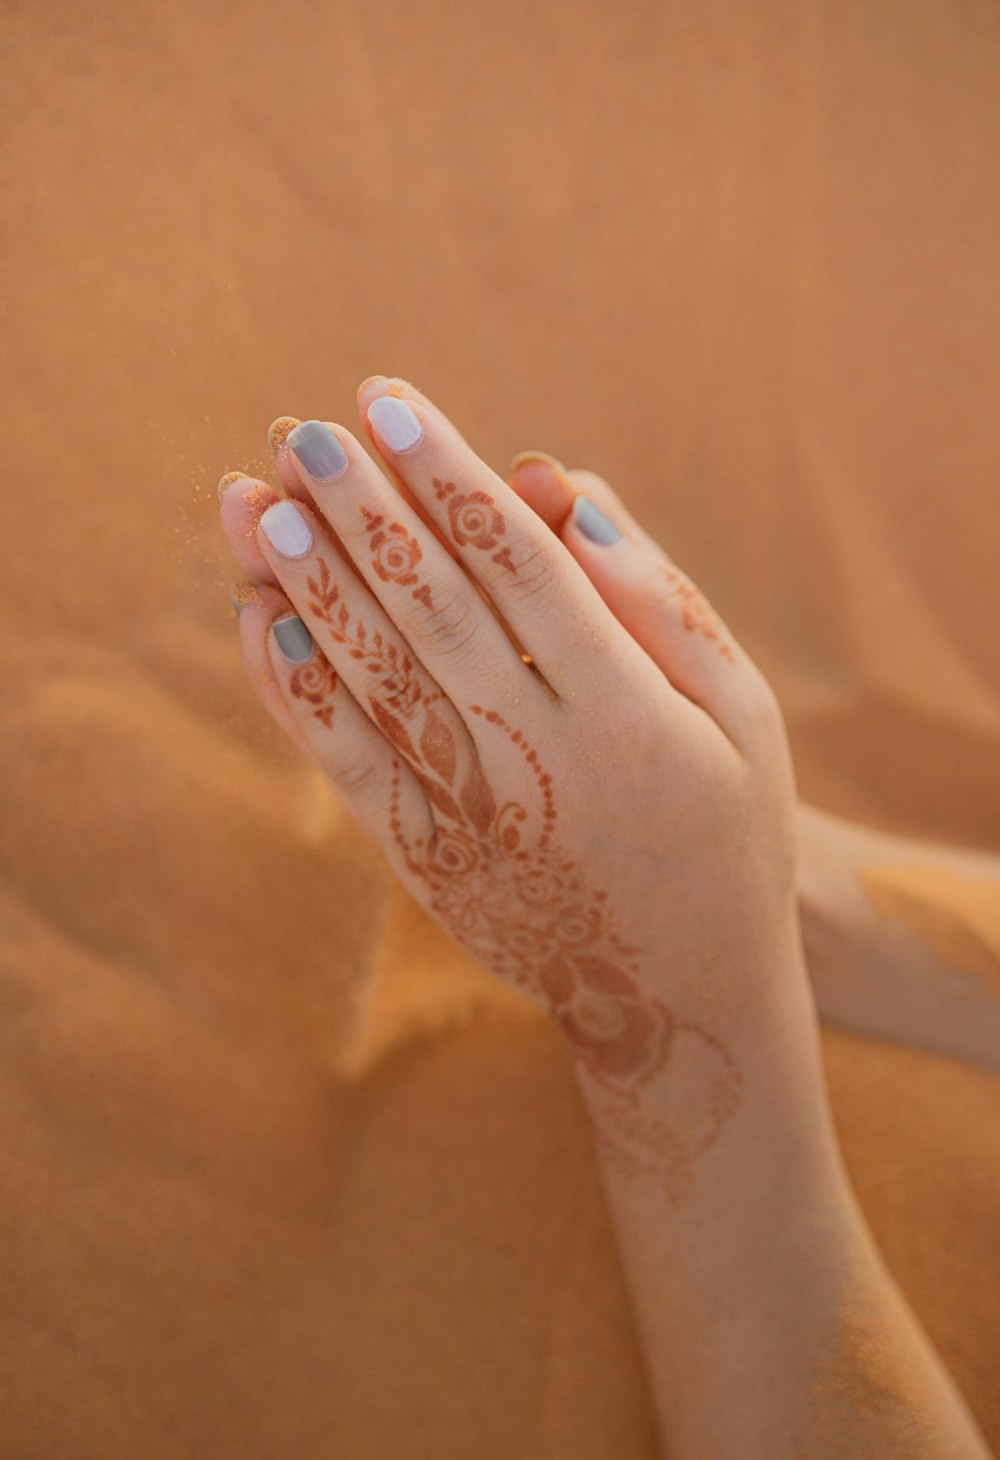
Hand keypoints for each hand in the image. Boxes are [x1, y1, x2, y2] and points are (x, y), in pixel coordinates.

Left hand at [220, 377, 806, 1195]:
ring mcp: (476, 818)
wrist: (685, 996)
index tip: (389, 402)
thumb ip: (657, 601)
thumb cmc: (726, 830)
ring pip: (375, 680)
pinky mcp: (428, 862)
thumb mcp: (742, 714)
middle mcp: (543, 762)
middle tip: (302, 430)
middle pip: (433, 611)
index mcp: (629, 713)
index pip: (522, 568)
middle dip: (361, 513)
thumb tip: (564, 490)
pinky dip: (297, 695)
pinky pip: (348, 768)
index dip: (449, 479)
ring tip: (254, 499)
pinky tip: (259, 619)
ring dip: (308, 585)